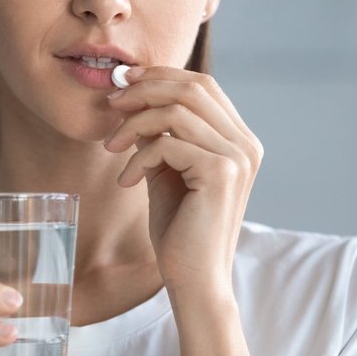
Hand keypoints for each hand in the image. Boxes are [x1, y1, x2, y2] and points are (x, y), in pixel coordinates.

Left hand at [104, 67, 262, 293]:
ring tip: (111, 147)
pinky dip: (138, 157)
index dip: (161, 75)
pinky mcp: (221, 173)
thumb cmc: (180, 230)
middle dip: (145, 89)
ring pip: (176, 112)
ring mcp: (238, 157)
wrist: (195, 279)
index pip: (203, 85)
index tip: (124, 82)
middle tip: (111, 104)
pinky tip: (126, 181)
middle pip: (193, 88)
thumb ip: (161, 135)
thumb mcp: (168, 171)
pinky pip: (167, 143)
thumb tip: (134, 98)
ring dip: (134, 124)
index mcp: (239, 140)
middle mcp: (246, 144)